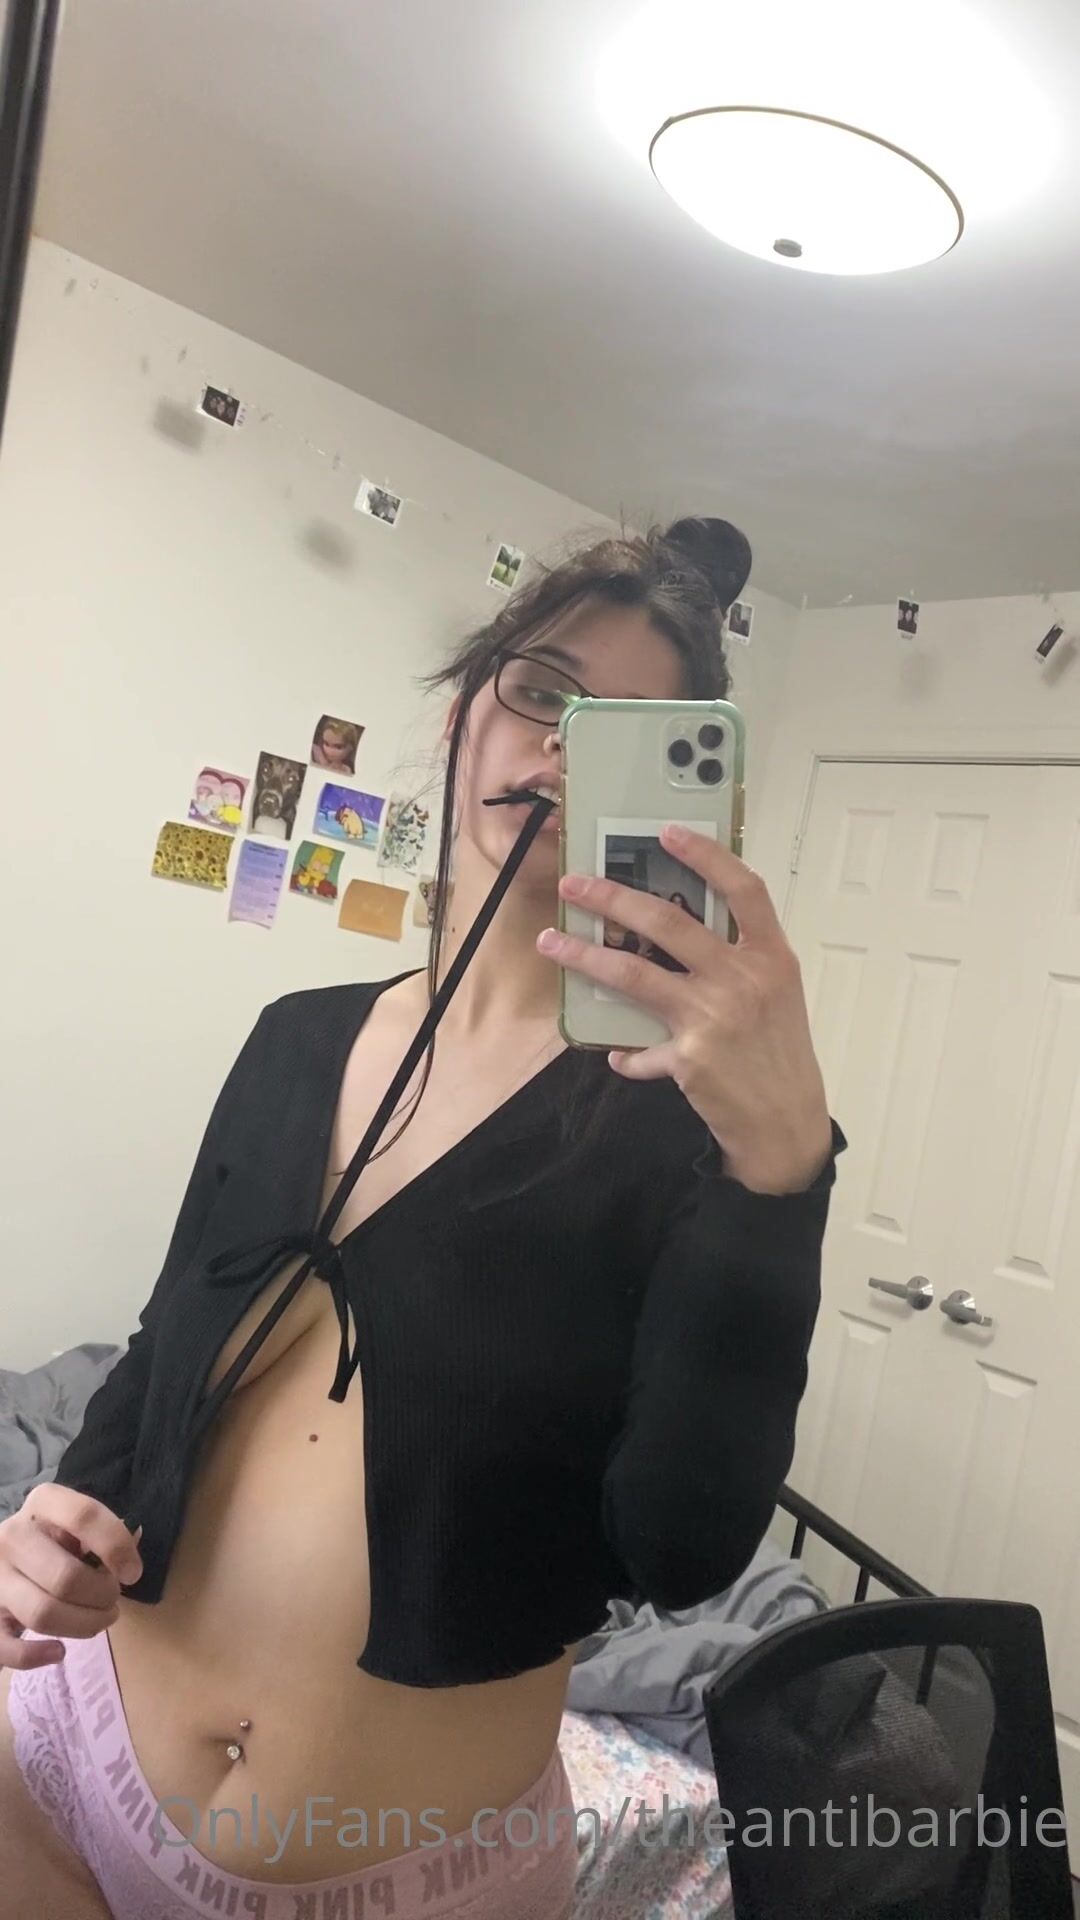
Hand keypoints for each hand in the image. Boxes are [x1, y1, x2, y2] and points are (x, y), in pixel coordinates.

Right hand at [0, 1485, 142, 1669]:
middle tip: (113, 1600)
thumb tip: (135, 1542)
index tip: (133, 1573)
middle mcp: (11, 1536)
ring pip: (43, 1613)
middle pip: (66, 1577)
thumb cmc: (49, 1541)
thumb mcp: (74, 1525)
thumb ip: (104, 1533)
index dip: (116, 1547)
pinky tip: (58, 1651)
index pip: (83, 1516)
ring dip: (82, 1625)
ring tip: (99, 1620)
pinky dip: (37, 1656)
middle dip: (102, 1596)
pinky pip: (7, 1648)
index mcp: (42, 1504)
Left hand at [538, 824, 832, 1193]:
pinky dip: (627, 1053)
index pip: (744, 889)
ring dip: (585, 956)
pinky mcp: (689, 1057)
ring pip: (634, 972)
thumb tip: (678, 935)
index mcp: (772, 957)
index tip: (668, 833)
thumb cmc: (780, 1053)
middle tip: (574, 885)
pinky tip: (618, 1056)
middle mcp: (744, 979)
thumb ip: (739, 960)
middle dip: (612, 898)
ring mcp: (714, 1016)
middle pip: (668, 921)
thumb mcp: (777, 995)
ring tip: (552, 943)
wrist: (787, 1123)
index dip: (707, 856)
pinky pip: (640, 1048)